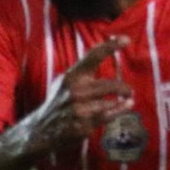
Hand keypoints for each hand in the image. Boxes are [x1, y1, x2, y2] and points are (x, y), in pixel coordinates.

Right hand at [27, 36, 133, 155]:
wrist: (41, 130)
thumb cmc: (59, 103)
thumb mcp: (66, 82)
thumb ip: (84, 70)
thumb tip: (106, 51)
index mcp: (72, 76)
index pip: (93, 56)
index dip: (111, 46)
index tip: (126, 39)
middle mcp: (75, 91)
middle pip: (111, 85)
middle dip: (124, 88)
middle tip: (128, 91)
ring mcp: (79, 109)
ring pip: (111, 102)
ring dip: (123, 102)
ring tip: (128, 101)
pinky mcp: (83, 125)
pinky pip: (109, 116)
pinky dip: (119, 111)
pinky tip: (125, 108)